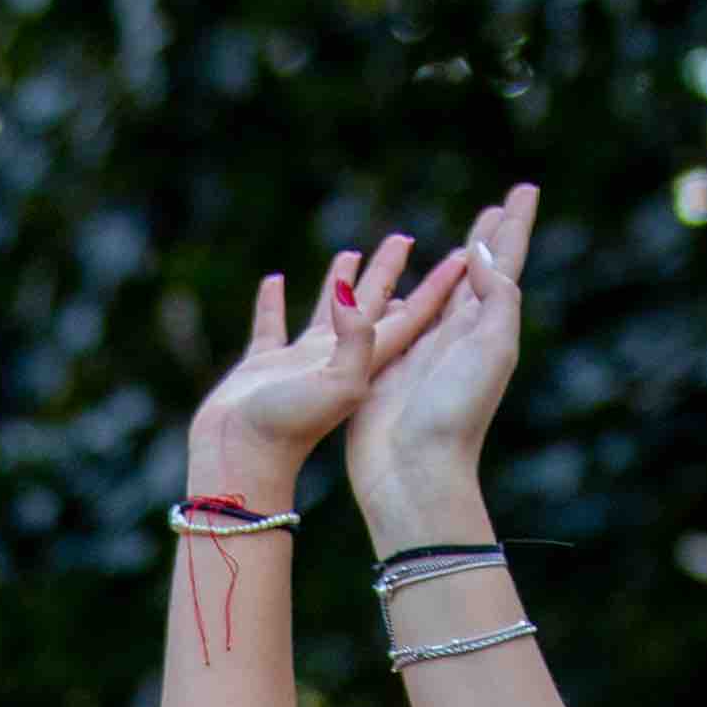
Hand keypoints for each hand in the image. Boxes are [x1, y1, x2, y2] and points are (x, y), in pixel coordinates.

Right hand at [180, 232, 430, 503]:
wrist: (242, 467)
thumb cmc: (291, 431)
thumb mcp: (344, 385)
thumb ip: (358, 337)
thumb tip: (353, 294)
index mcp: (371, 362)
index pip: (416, 315)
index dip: (439, 285)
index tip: (463, 253)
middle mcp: (341, 362)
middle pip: (374, 306)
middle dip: (389, 273)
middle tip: (403, 239)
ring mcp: (302, 368)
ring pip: (328, 315)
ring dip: (341, 285)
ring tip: (349, 255)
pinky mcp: (263, 371)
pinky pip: (272, 328)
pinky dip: (273, 304)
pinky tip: (274, 282)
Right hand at [340, 187, 534, 538]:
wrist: (411, 471)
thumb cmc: (454, 413)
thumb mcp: (491, 348)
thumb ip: (495, 296)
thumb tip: (481, 251)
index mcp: (486, 327)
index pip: (504, 263)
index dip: (513, 225)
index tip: (524, 190)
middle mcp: (458, 336)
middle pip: (477, 275)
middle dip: (488, 240)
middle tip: (498, 207)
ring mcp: (423, 352)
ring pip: (440, 295)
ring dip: (450, 267)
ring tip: (457, 243)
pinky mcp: (387, 367)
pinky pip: (400, 320)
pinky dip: (405, 299)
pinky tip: (398, 296)